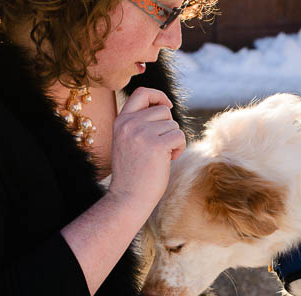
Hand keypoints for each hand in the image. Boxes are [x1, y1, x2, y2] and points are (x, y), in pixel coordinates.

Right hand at [109, 87, 186, 210]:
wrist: (128, 197)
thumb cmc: (133, 173)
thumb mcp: (128, 142)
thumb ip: (139, 124)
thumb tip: (165, 108)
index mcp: (121, 121)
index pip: (141, 93)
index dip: (158, 96)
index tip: (168, 107)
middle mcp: (129, 124)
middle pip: (163, 111)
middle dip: (169, 128)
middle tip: (162, 146)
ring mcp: (141, 134)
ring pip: (173, 125)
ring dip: (174, 141)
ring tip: (162, 156)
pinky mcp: (155, 145)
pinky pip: (179, 136)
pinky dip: (179, 148)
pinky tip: (169, 160)